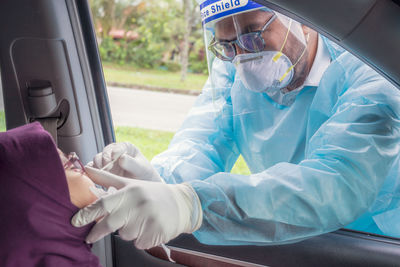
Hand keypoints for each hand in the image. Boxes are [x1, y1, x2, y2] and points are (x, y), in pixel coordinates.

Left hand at [71, 166, 201, 249]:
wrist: (181, 203)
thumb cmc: (151, 194)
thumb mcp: (130, 183)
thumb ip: (107, 179)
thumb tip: (86, 169)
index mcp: (130, 191)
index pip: (104, 202)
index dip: (88, 213)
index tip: (75, 221)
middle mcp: (139, 203)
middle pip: (111, 223)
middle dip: (98, 231)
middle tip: (90, 236)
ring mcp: (148, 218)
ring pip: (125, 234)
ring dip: (127, 231)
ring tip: (139, 221)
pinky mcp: (156, 232)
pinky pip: (138, 242)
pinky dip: (140, 239)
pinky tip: (148, 227)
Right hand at [91, 142, 162, 181]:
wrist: (141, 184)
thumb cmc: (143, 174)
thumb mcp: (141, 168)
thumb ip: (132, 163)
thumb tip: (121, 158)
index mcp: (126, 147)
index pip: (118, 147)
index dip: (115, 151)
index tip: (114, 157)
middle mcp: (114, 152)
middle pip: (105, 152)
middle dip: (105, 159)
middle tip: (107, 168)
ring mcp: (106, 161)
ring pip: (97, 160)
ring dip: (98, 166)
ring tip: (102, 173)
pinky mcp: (101, 170)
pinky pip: (92, 169)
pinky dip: (91, 172)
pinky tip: (95, 177)